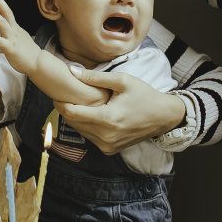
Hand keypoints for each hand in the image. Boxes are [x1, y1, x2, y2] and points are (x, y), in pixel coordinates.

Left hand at [0, 0, 38, 73]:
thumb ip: (13, 32)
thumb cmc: (28, 53)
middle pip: (6, 12)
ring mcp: (12, 38)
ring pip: (1, 22)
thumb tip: (8, 28)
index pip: (7, 13)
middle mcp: (14, 30)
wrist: (38, 63)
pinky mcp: (10, 48)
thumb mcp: (21, 38)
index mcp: (16, 28)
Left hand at [52, 71, 185, 154]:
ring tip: (78, 102)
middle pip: (73, 123)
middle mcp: (106, 136)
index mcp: (108, 119)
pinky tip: (91, 113)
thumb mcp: (122, 81)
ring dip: (76, 117)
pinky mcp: (109, 150)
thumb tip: (71, 71)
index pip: (72, 113)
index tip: (58, 92)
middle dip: (67, 108)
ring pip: (79, 131)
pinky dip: (86, 126)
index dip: (61, 102)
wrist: (163, 117)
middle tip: (65, 94)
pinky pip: (89, 136)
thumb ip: (94, 77)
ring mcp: (107, 146)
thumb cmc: (144, 95)